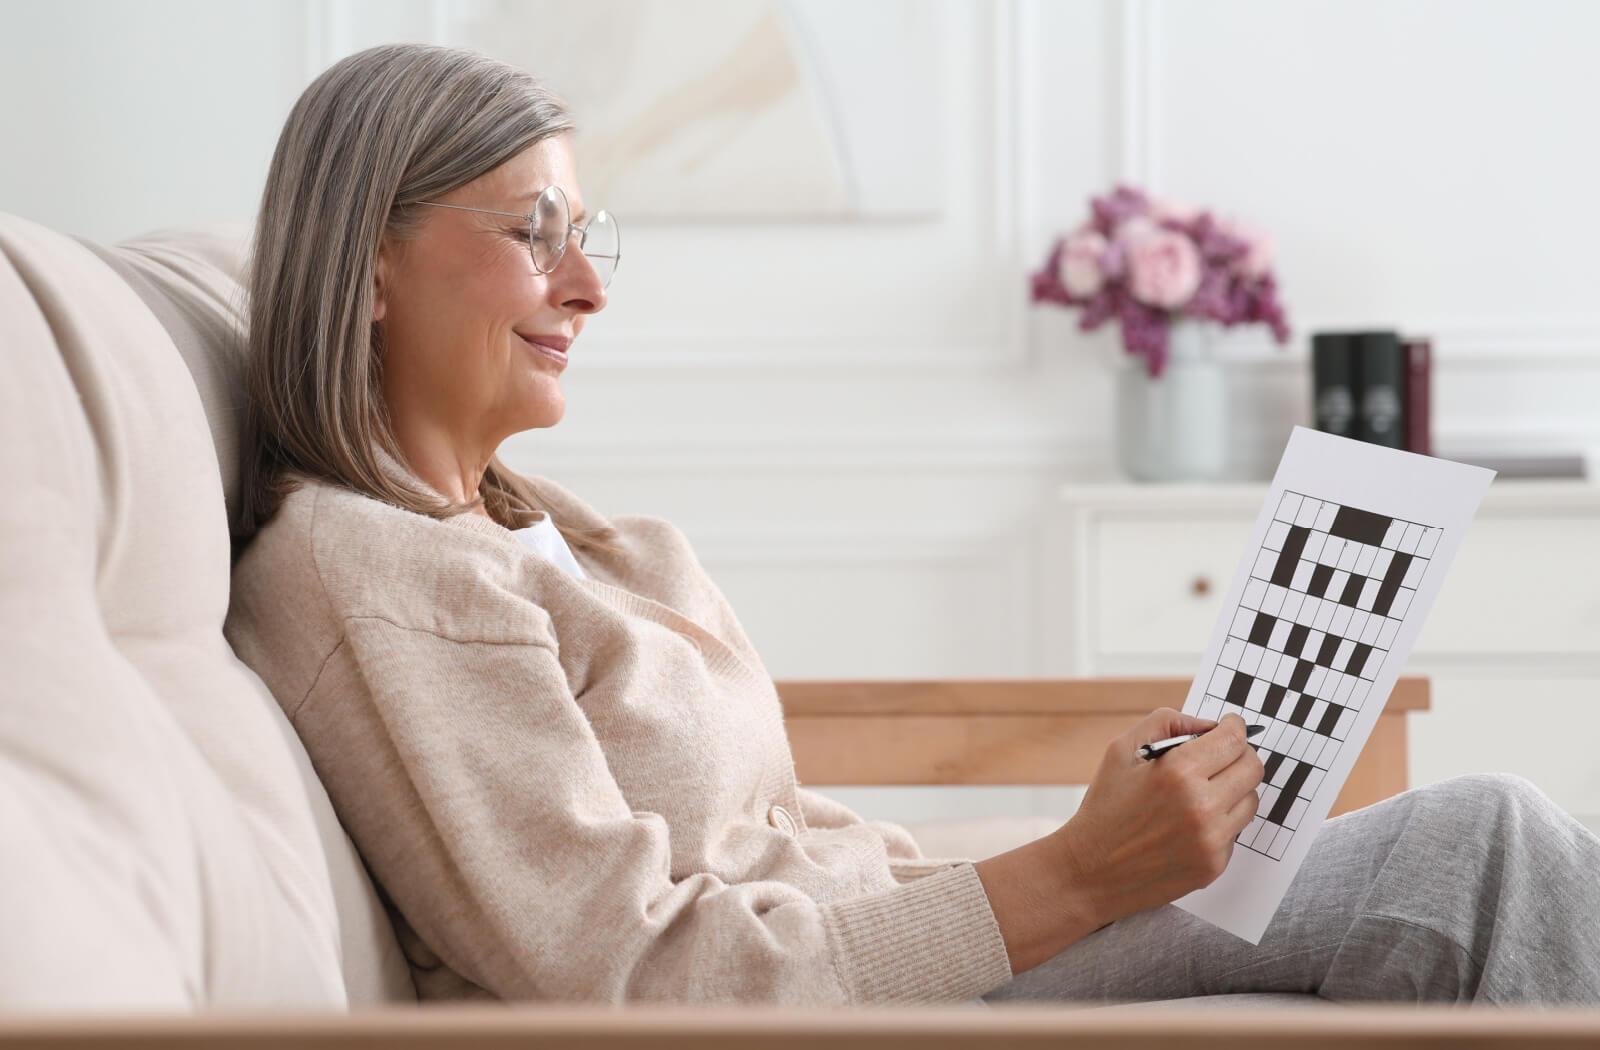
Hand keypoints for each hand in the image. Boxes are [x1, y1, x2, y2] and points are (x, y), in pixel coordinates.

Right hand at [1053, 707, 1263, 929]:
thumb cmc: (1104, 808)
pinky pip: (1235, 831)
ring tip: (1202, 792)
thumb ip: (1166, 724)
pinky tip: (1190, 824)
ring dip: (1233, 790)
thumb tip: (1207, 726)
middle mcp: (1201, 805)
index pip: (1234, 740)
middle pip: (1252, 768)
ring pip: (1250, 800)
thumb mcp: (1121, 751)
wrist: (1090, 871)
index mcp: (1178, 771)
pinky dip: (1220, 821)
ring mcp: (1211, 839)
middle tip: (1222, 756)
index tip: (1231, 726)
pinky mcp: (1214, 866)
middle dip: (1240, 755)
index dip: (1235, 727)